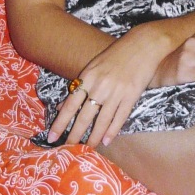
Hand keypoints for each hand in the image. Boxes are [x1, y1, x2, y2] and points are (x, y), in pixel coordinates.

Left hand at [47, 28, 169, 148]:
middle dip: (74, 135)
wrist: (143, 45)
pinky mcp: (132, 95)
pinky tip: (107, 140)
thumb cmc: (117, 55)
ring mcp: (117, 92)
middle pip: (84, 116)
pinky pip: (120, 117)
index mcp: (88, 77)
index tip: (52, 137)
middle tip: (68, 149)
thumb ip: (80, 86)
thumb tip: (63, 105)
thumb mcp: (94, 67)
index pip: (70, 105)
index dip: (60, 123)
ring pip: (102, 120)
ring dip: (94, 137)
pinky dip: (113, 130)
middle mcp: (100, 86)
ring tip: (88, 148)